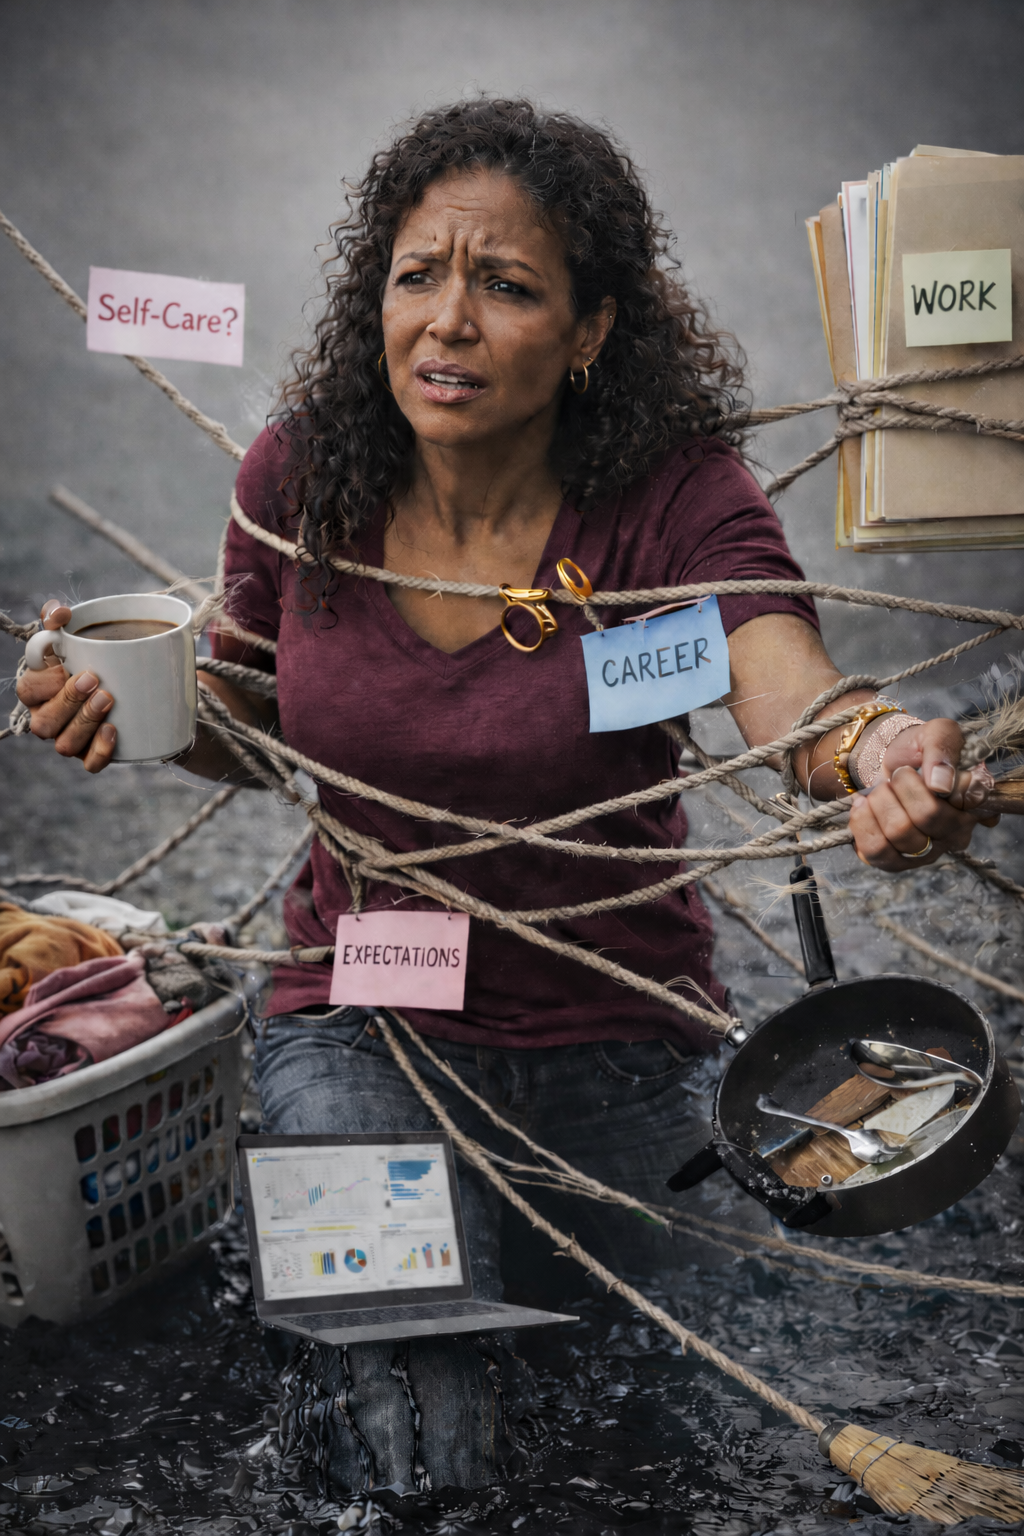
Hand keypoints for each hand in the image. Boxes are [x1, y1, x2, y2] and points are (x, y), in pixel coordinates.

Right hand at [16, 602, 116, 772]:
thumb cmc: (93, 654)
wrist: (134, 680)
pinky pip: (89, 764)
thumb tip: (58, 612)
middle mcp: (49, 717)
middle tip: (94, 680)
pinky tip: (114, 731)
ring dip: (85, 723)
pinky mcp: (91, 753)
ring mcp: (69, 738)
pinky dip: (100, 752)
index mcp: (38, 690)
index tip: (67, 666)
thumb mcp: (75, 633)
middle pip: (44, 723)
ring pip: (64, 745)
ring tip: (108, 699)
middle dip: (68, 702)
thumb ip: (59, 618)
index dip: (45, 683)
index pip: (27, 691)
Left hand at [848, 717, 980, 869]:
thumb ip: (943, 749)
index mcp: (975, 804)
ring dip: (880, 801)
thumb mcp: (936, 733)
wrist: (886, 762)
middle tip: (898, 774)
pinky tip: (864, 805)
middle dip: (902, 785)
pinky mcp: (895, 862)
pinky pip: (875, 851)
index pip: (966, 800)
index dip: (938, 780)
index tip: (922, 767)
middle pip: (927, 815)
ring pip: (898, 833)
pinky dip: (862, 821)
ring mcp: (926, 852)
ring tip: (881, 790)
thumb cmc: (918, 749)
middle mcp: (956, 834)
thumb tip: (940, 784)